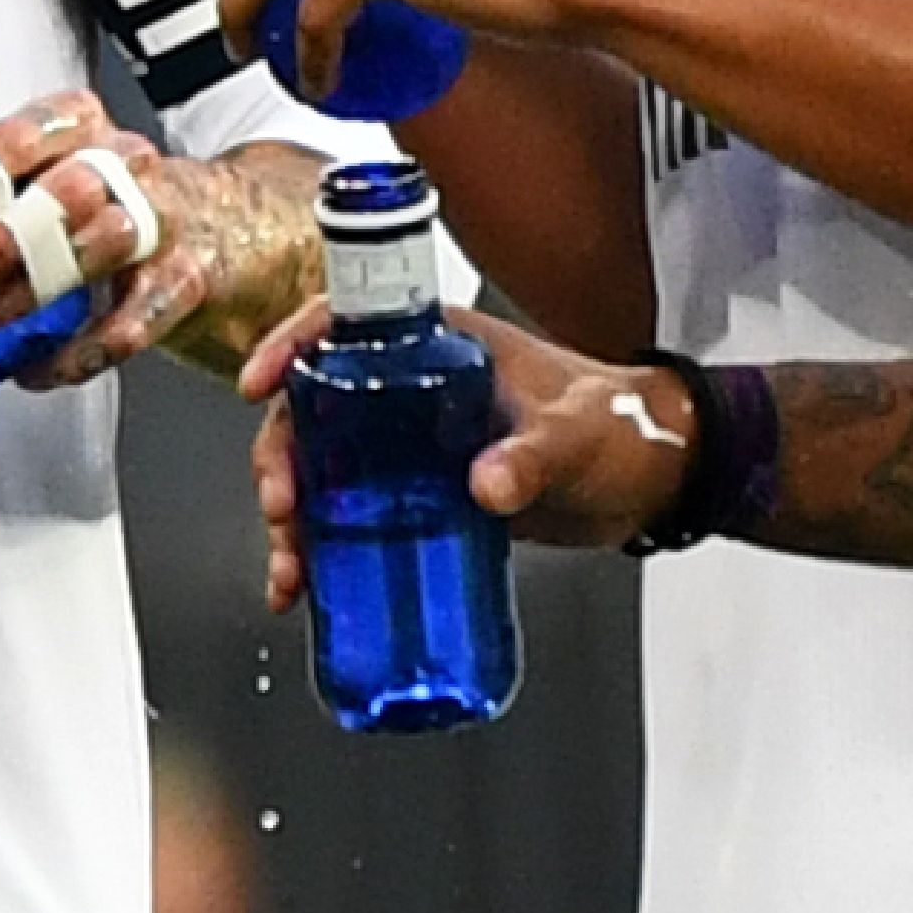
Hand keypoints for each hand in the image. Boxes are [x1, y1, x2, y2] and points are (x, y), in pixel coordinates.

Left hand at [0, 87, 210, 387]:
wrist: (230, 232)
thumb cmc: (103, 206)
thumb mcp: (26, 194)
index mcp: (76, 129)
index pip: (35, 124)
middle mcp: (123, 165)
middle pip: (70, 185)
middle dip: (7, 232)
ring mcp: (162, 220)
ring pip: (109, 241)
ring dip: (42, 285)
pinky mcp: (189, 279)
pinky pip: (142, 314)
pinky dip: (86, 348)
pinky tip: (41, 366)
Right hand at [232, 297, 693, 607]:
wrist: (653, 480)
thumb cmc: (621, 428)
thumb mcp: (577, 433)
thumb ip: (534, 455)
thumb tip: (486, 486)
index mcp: (437, 343)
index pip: (341, 323)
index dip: (289, 345)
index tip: (259, 385)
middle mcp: (409, 387)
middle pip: (312, 409)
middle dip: (280, 459)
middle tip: (284, 508)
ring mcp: (409, 444)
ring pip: (321, 471)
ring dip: (292, 519)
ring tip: (291, 571)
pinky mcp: (419, 495)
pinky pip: (353, 517)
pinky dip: (323, 552)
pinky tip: (309, 589)